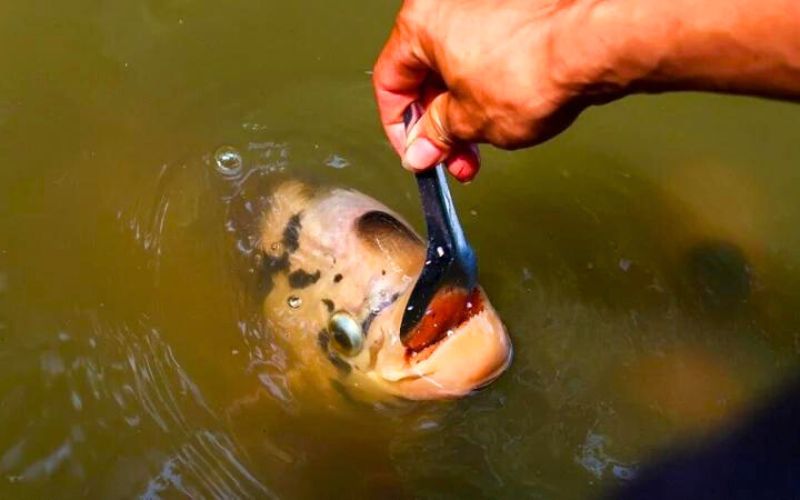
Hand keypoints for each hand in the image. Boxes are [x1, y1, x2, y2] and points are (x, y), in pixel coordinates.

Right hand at [373, 0, 799, 181]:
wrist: (594, 45)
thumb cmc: (533, 69)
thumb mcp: (469, 122)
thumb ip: (436, 136)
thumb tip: (422, 148)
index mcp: (421, 22)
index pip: (390, 82)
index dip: (400, 128)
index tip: (417, 152)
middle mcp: (450, 4)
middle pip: (427, 75)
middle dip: (441, 126)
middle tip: (454, 158)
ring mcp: (486, 5)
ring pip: (460, 68)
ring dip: (466, 114)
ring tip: (484, 146)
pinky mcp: (519, 12)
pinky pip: (489, 56)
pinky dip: (489, 89)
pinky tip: (505, 116)